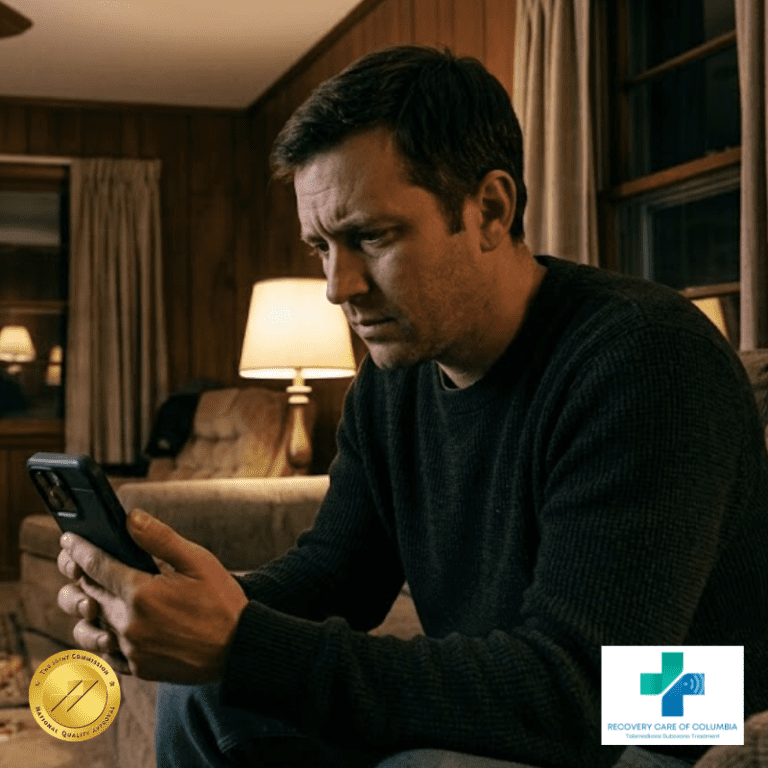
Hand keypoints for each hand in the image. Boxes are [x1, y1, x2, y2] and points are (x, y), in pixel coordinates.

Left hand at [57, 509, 247, 682]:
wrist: (239, 648)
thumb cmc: (222, 600)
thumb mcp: (197, 560)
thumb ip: (160, 538)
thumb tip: (130, 518)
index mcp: (141, 593)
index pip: (96, 565)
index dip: (79, 549)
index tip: (68, 538)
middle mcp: (129, 624)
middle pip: (87, 594)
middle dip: (78, 574)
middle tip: (74, 561)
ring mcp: (131, 649)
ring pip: (89, 627)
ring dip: (86, 608)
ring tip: (91, 596)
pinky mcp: (137, 667)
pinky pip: (105, 652)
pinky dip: (102, 635)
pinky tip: (111, 625)